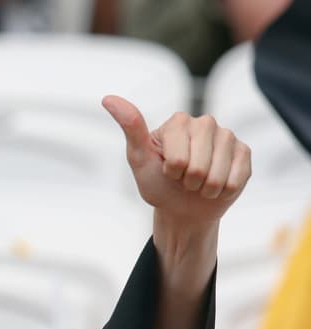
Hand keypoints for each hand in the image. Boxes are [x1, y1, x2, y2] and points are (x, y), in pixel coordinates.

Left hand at [103, 94, 251, 226]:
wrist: (183, 207)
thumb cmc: (158, 182)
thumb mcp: (139, 159)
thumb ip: (131, 128)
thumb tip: (107, 98)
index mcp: (179, 122)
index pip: (178, 160)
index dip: (171, 173)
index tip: (168, 170)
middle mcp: (205, 122)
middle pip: (198, 168)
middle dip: (189, 182)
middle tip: (184, 179)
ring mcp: (228, 135)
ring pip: (218, 176)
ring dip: (206, 189)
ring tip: (199, 183)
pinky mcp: (244, 152)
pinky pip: (235, 179)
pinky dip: (223, 191)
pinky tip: (217, 185)